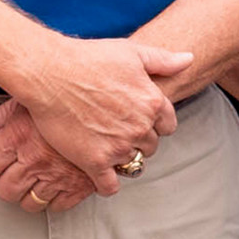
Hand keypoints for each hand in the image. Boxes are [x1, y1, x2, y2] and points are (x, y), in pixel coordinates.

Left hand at [0, 101, 104, 212]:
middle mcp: (35, 160)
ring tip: (37, 178)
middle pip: (4, 190)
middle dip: (7, 182)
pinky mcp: (81, 186)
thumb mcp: (23, 102)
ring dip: (29, 194)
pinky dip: (55, 199)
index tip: (1, 156)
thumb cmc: (64, 99)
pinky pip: (58, 208)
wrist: (112, 104)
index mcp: (18, 137)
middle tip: (17, 170)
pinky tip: (57, 183)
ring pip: (29, 203)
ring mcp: (58, 176)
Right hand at [11, 35, 185, 184]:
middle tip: (117, 132)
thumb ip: (163, 60)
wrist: (49, 73)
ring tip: (104, 146)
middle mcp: (140, 127)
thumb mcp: (132, 52)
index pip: (167, 126)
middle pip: (150, 145)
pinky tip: (99, 174)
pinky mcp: (94, 161)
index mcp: (152, 102)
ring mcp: (118, 146)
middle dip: (138, 140)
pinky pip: (109, 185)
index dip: (153, 124)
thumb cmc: (88, 58)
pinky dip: (106, 183)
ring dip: (121, 158)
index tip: (138, 121)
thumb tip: (189, 60)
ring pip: (132, 163)